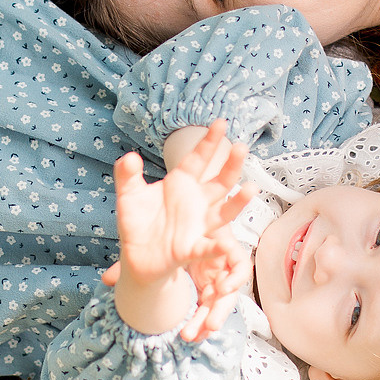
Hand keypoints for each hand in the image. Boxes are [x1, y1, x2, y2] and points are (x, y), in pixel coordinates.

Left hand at [107, 119, 253, 338]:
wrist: (135, 256)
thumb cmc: (136, 222)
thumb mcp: (129, 195)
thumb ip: (127, 175)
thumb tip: (129, 157)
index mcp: (181, 183)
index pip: (198, 159)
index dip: (209, 142)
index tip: (221, 123)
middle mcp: (195, 202)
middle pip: (220, 181)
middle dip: (231, 164)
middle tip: (241, 147)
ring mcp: (197, 225)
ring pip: (224, 212)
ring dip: (238, 201)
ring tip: (251, 188)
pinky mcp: (191, 249)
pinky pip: (207, 248)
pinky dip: (216, 248)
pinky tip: (224, 247)